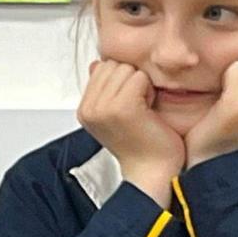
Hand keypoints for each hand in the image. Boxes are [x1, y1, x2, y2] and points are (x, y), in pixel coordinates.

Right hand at [76, 59, 186, 199]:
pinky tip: (147, 111)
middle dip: (130, 80)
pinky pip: (138, 77)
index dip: (121, 81)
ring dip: (140, 85)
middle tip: (137, 108)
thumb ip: (104, 88)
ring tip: (142, 109)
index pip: (101, 67)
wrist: (152, 171)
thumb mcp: (115, 113)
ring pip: (126, 69)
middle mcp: (89, 108)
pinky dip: (148, 91)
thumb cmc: (141, 145)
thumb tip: (97, 65)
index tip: (129, 106)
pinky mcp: (122, 107)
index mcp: (84, 109)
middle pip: (112, 64)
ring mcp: (103, 108)